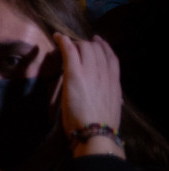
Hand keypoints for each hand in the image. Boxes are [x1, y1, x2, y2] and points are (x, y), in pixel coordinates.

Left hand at [55, 32, 125, 157]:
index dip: (105, 47)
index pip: (112, 58)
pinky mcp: (75, 75)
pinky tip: (57, 37)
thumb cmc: (102, 127)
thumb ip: (111, 98)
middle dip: (86, 44)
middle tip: (75, 44)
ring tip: (64, 42)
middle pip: (97, 50)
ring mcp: (91, 73)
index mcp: (115, 83)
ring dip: (74, 43)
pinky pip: (70, 52)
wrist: (97, 133)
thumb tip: (110, 98)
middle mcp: (105, 74)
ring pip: (85, 48)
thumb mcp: (112, 109)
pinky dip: (63, 42)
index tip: (99, 41)